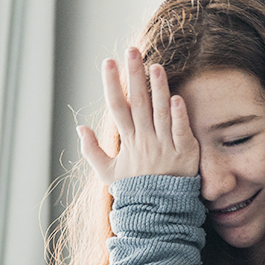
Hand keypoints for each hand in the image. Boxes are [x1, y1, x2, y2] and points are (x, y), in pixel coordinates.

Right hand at [77, 47, 199, 184]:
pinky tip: (177, 98)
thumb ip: (92, 151)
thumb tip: (79, 128)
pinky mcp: (185, 153)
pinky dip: (178, 116)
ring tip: (155, 66)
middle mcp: (145, 141)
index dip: (111, 84)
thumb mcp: (108, 173)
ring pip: (160, 112)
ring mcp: (165, 146)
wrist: (159, 213)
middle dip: (134, 76)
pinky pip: (181, 132)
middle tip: (132, 51)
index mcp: (128, 143)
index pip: (117, 108)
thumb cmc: (135, 190)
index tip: (107, 62)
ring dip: (158, 88)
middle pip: (138, 103)